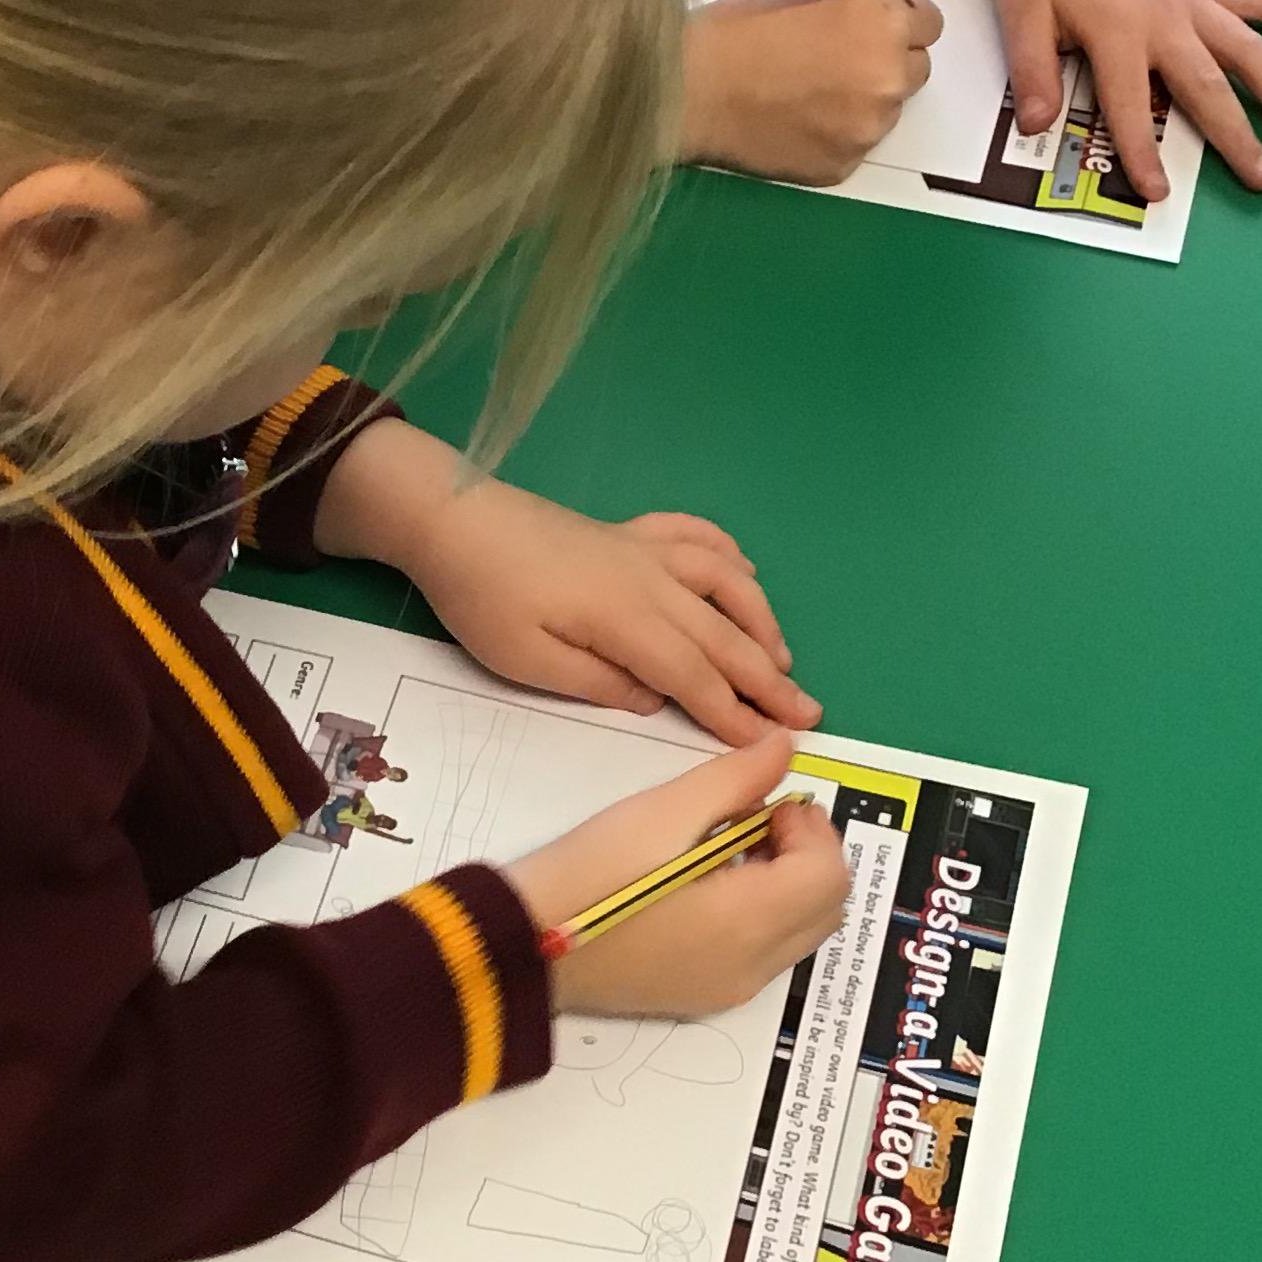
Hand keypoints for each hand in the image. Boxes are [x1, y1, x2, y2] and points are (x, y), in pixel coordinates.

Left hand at [393, 468, 820, 744]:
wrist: (451, 518)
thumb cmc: (482, 598)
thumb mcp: (528, 662)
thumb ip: (599, 683)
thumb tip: (658, 697)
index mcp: (627, 619)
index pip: (694, 675)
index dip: (734, 712)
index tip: (770, 743)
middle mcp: (651, 580)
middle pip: (722, 634)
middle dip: (768, 678)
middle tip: (810, 711)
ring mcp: (642, 548)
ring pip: (723, 582)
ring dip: (759, 620)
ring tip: (783, 657)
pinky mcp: (626, 530)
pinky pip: (695, 536)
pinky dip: (728, 555)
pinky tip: (744, 573)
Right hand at [509, 728, 850, 1018]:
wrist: (524, 944)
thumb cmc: (590, 874)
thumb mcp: (662, 812)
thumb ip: (735, 778)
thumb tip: (785, 746)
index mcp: (747, 920)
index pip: (828, 874)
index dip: (810, 827)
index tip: (765, 802)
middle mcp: (753, 965)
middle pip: (827, 908)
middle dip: (808, 856)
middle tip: (755, 820)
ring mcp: (732, 988)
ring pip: (802, 932)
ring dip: (788, 884)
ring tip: (727, 850)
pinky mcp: (708, 997)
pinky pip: (767, 953)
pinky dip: (763, 914)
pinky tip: (708, 886)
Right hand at [681, 0, 942, 183]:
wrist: (690, 92)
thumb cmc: (737, 31)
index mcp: (883, 23)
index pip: (930, 22)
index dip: (901, 22)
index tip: (874, 27)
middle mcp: (889, 77)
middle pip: (916, 69)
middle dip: (887, 62)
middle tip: (839, 61)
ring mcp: (869, 128)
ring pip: (885, 111)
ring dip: (862, 101)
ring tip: (806, 95)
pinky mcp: (845, 165)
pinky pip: (854, 144)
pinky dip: (834, 134)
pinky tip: (793, 122)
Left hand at [983, 0, 1261, 200]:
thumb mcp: (1019, 19)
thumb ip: (1034, 74)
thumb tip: (1039, 128)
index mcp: (1116, 33)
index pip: (1132, 109)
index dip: (1142, 154)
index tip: (1159, 193)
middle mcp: (1165, 17)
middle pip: (1210, 87)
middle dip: (1238, 138)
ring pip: (1249, 49)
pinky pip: (1260, 0)